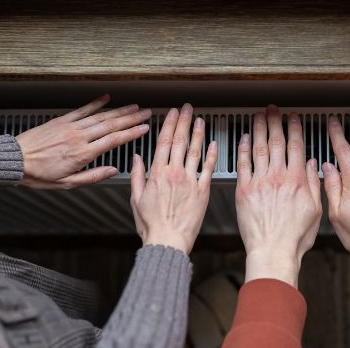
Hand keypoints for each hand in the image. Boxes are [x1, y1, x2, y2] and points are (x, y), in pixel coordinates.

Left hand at [15, 94, 150, 189]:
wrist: (15, 161)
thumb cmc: (38, 175)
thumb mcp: (66, 184)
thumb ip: (92, 176)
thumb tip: (113, 171)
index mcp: (82, 154)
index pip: (113, 141)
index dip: (132, 133)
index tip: (145, 129)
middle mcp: (79, 137)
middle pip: (111, 125)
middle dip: (131, 118)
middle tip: (146, 113)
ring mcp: (70, 127)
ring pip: (100, 116)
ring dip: (119, 110)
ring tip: (133, 106)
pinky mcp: (61, 121)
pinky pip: (82, 110)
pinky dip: (96, 103)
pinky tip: (106, 98)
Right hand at [130, 104, 217, 253]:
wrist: (168, 241)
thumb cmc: (152, 225)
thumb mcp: (136, 199)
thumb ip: (137, 176)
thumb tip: (136, 159)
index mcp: (157, 174)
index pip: (164, 142)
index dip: (169, 125)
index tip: (172, 114)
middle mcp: (174, 174)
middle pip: (180, 141)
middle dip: (184, 122)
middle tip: (187, 109)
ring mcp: (190, 181)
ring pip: (195, 151)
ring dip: (198, 133)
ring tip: (200, 120)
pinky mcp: (202, 191)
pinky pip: (208, 169)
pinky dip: (211, 154)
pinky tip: (213, 144)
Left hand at [235, 105, 322, 288]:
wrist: (272, 251)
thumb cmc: (294, 238)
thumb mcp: (315, 211)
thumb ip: (314, 185)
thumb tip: (315, 165)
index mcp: (297, 180)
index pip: (297, 147)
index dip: (295, 129)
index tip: (293, 118)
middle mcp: (278, 177)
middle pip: (276, 142)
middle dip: (275, 122)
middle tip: (272, 109)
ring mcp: (260, 182)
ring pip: (258, 148)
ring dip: (258, 129)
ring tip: (258, 116)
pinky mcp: (244, 190)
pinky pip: (243, 164)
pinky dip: (243, 148)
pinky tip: (243, 138)